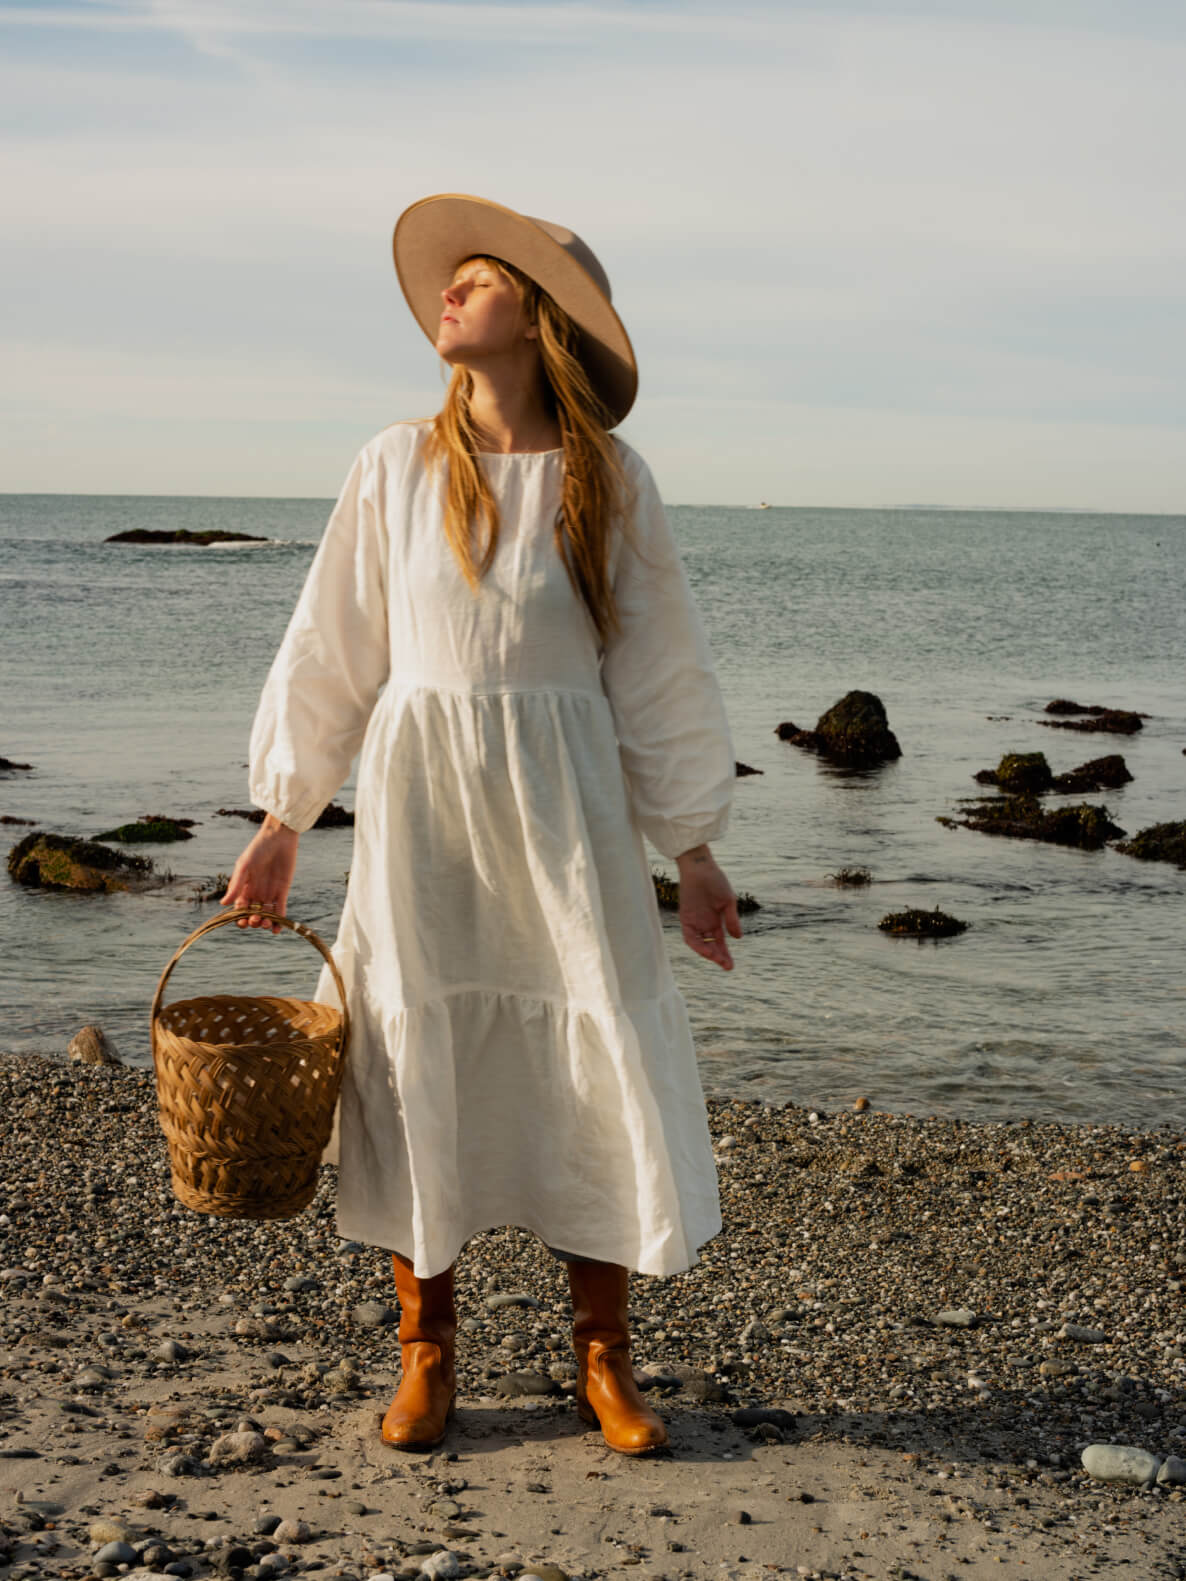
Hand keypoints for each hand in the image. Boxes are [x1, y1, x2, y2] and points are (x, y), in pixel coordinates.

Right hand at [220, 815, 299, 932]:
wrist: (279, 838)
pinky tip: (277, 929)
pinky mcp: (282, 891)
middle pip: (253, 914)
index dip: (239, 918)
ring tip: (266, 924)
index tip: (241, 922)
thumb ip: (236, 885)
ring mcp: (269, 892)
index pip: (239, 908)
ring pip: (266, 914)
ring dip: (266, 923)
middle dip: (253, 921)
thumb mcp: (244, 866)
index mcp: (243, 888)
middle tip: (256, 920)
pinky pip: (280, 909)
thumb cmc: (258, 849)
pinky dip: (279, 920)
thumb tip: (224, 904)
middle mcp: (255, 892)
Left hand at [676, 844, 741, 970]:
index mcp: (716, 921)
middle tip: (727, 966)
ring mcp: (694, 921)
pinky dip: (697, 944)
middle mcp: (704, 924)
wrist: (700, 867)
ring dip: (708, 953)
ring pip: (700, 944)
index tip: (731, 966)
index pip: (720, 943)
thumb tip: (738, 938)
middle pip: (710, 946)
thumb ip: (731, 920)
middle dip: (718, 957)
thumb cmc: (716, 881)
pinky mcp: (685, 917)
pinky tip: (706, 949)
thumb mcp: (728, 902)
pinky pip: (690, 936)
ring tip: (717, 958)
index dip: (725, 954)